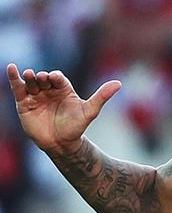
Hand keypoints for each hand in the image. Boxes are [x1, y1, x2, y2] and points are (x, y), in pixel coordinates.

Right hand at [6, 63, 120, 152]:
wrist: (61, 144)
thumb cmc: (76, 127)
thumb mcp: (90, 111)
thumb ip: (102, 96)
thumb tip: (119, 83)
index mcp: (64, 89)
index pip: (59, 78)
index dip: (56, 77)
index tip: (54, 78)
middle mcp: (50, 90)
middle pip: (44, 79)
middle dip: (42, 77)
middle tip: (42, 78)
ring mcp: (37, 96)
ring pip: (31, 83)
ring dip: (30, 78)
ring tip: (30, 75)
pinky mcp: (24, 103)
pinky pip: (18, 89)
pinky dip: (14, 79)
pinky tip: (11, 68)